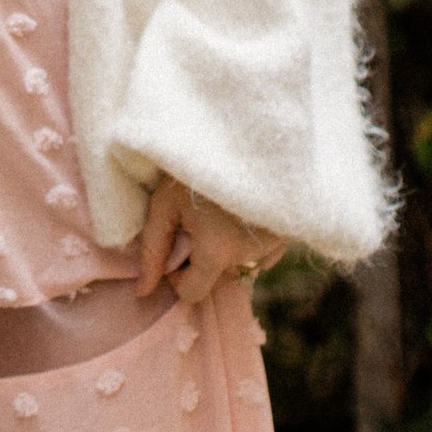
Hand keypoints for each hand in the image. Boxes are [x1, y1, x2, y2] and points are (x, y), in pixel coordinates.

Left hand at [136, 177, 286, 306]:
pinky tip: (241, 213)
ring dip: (227, 248)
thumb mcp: (165, 202)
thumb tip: (142, 291)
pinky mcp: (289, 236)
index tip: (177, 247)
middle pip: (216, 276)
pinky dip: (249, 241)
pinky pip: (262, 254)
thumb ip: (152, 248)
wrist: (250, 140)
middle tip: (198, 221)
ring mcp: (274, 247)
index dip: (178, 275)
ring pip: (239, 264)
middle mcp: (250, 257)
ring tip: (221, 211)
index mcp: (218, 252)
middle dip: (203, 258)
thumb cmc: (197, 168)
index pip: (193, 292)